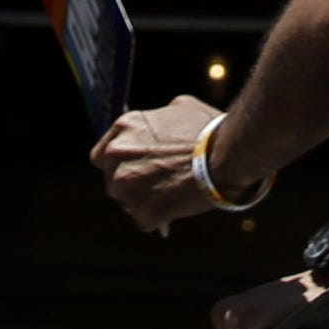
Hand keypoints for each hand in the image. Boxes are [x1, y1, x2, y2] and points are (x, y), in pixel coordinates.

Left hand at [89, 93, 238, 231]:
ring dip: (142, 202)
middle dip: (130, 184)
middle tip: (154, 186)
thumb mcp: (179, 109)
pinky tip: (175, 209)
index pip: (103, 154)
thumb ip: (159, 120)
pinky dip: (158, 219)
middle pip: (111, 178)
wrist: (225, 156)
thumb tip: (161, 126)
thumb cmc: (209, 130)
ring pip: (125, 201)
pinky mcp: (141, 209)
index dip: (119, 164)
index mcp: (124, 127)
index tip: (133, 170)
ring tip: (168, 198)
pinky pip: (144, 220)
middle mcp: (117, 153)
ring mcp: (126, 183)